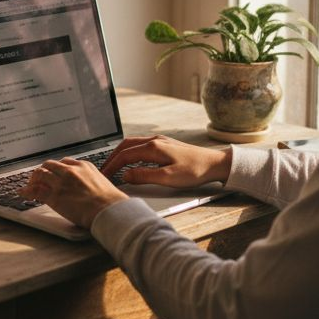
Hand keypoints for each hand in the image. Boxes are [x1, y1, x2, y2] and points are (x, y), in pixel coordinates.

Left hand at [18, 158, 126, 228]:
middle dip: (43, 171)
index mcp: (84, 166)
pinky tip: (24, 193)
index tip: (54, 173)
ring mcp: (61, 182)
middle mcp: (71, 171)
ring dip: (34, 179)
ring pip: (41, 174)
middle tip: (39, 179)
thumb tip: (89, 189)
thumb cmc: (110, 202)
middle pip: (50, 165)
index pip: (65, 162)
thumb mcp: (103, 183)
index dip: (57, 168)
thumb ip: (91, 181)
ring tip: (31, 186)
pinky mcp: (54, 195)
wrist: (109, 210)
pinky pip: (36, 190)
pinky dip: (27, 191)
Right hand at [100, 135, 231, 188]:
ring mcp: (161, 141)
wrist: (215, 163)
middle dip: (112, 158)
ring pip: (133, 144)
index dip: (111, 166)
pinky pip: (141, 145)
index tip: (104, 176)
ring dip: (121, 154)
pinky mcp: (166, 144)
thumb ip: (144, 176)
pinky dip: (131, 152)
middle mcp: (155, 140)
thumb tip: (125, 175)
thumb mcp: (168, 178)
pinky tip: (132, 161)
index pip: (124, 155)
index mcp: (153, 147)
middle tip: (104, 170)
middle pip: (125, 146)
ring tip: (113, 166)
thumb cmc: (195, 171)